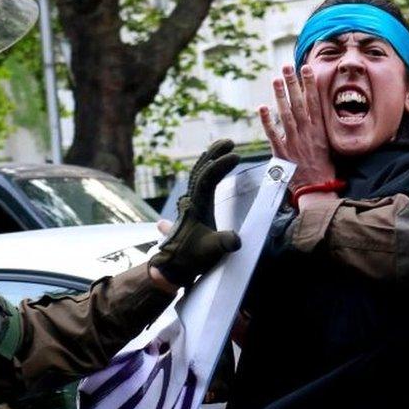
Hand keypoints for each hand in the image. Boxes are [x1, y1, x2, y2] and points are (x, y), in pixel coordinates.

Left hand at [149, 139, 241, 286]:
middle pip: (200, 170)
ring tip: (222, 146)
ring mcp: (189, 204)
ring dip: (209, 159)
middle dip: (215, 154)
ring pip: (197, 175)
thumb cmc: (191, 259)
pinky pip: (197, 183)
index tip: (236, 156)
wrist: (171, 267)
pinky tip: (207, 166)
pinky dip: (204, 171)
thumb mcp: (210, 251)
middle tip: (230, 141)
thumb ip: (222, 244)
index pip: (207, 178)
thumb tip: (236, 240)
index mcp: (196, 206)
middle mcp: (190, 201)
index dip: (220, 165)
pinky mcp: (192, 209)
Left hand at [260, 64, 335, 190]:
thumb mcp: (330, 144)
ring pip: (286, 114)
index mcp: (319, 130)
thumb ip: (323, 127)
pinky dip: (267, 121)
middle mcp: (307, 132)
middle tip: (287, 66)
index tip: (306, 68)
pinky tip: (262, 107)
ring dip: (280, 96)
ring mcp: (294, 142)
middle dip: (293, 83)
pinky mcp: (282, 153)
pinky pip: (273, 134)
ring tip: (275, 79)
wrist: (318, 188)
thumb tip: (321, 109)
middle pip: (299, 103)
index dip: (310, 84)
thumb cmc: (324, 167)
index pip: (314, 102)